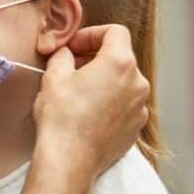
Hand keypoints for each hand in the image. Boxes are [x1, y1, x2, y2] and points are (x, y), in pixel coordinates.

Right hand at [18, 24, 148, 193]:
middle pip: (120, 57)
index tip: (75, 46)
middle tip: (71, 68)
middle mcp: (137, 82)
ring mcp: (140, 107)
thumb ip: (63, 56)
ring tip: (79, 93)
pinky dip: (109, 102)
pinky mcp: (136, 127)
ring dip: (103, 81)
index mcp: (120, 63)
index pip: (115, 32)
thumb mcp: (53, 77)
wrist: (69, 161)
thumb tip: (66, 54)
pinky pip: (124, 105)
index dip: (92, 34)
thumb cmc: (62, 120)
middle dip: (96, 58)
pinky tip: (88, 113)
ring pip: (123, 82)